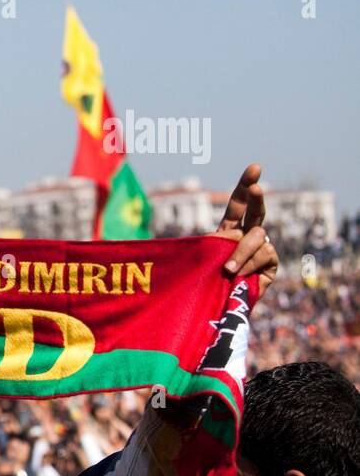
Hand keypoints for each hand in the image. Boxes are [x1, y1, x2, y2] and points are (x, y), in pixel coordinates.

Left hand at [210, 164, 277, 295]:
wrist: (216, 309)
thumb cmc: (204, 282)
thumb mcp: (204, 258)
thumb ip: (215, 243)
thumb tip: (228, 236)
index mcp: (230, 230)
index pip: (238, 204)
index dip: (245, 186)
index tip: (255, 167)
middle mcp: (248, 236)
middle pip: (257, 212)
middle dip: (256, 197)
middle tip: (256, 187)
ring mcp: (262, 249)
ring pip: (256, 238)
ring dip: (240, 252)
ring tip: (227, 270)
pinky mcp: (271, 264)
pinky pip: (263, 255)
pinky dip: (248, 265)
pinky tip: (238, 276)